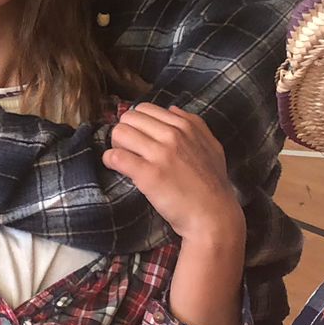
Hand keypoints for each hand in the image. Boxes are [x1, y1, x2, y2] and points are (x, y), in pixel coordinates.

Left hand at [101, 103, 241, 244]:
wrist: (213, 216)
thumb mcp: (212, 146)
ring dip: (116, 145)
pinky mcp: (148, 174)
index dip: (138, 122)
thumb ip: (195, 124)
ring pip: (120, 132)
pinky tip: (116, 167)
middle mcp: (173, 135)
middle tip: (129, 149)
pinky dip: (110, 160)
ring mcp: (160, 154)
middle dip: (125, 131)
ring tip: (123, 159)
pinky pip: (116, 156)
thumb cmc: (212, 184)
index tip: (139, 138)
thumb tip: (172, 109)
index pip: (145, 108)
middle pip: (129, 117)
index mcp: (186, 126)